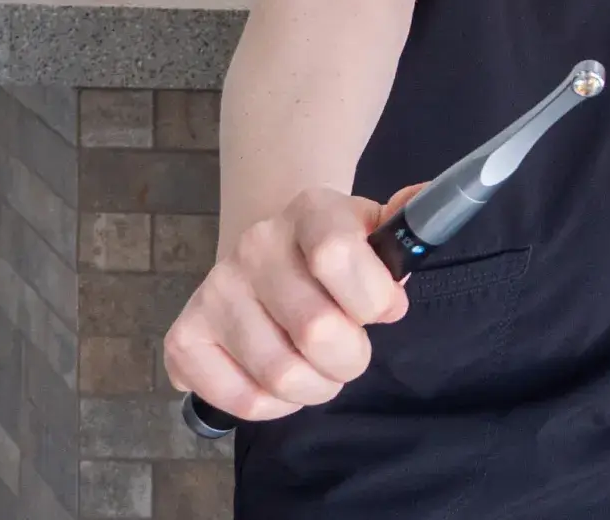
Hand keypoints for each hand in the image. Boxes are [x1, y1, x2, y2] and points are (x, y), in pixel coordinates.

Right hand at [163, 181, 423, 422]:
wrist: (274, 252)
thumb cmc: (337, 251)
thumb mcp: (376, 229)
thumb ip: (405, 226)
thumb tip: (424, 204)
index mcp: (310, 210)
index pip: (337, 255)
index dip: (374, 298)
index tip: (387, 309)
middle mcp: (256, 245)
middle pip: (315, 329)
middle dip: (351, 358)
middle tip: (353, 354)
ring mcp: (215, 290)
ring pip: (280, 372)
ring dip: (316, 387)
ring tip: (323, 371)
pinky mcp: (185, 337)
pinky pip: (240, 399)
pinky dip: (274, 406)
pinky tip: (285, 384)